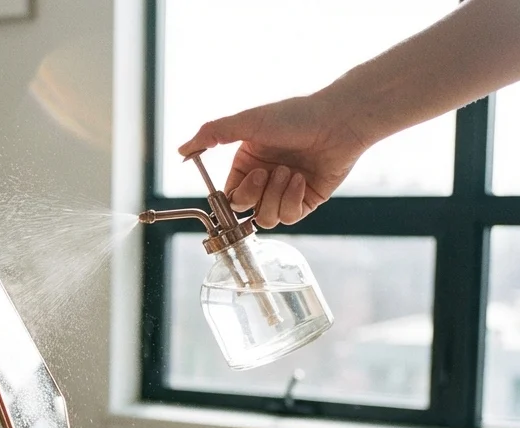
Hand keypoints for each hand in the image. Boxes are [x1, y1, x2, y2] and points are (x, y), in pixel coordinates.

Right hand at [178, 94, 371, 227]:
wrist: (338, 121)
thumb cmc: (295, 116)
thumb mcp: (247, 122)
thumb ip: (211, 134)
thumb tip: (181, 150)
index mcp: (246, 164)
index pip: (228, 196)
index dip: (234, 195)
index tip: (248, 179)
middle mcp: (264, 180)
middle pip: (244, 210)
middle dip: (256, 193)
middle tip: (268, 172)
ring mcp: (284, 193)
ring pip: (265, 219)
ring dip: (276, 196)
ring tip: (290, 171)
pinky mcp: (305, 202)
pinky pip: (288, 217)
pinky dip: (292, 200)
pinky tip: (302, 179)